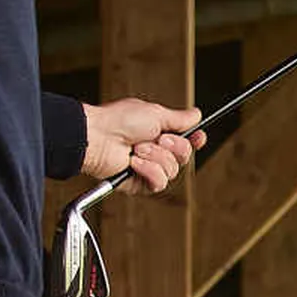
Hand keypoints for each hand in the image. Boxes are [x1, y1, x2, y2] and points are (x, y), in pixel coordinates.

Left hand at [78, 96, 203, 191]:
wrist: (97, 138)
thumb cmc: (118, 121)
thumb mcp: (155, 113)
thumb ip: (179, 118)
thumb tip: (196, 114)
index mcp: (159, 133)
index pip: (186, 141)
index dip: (195, 140)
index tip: (199, 136)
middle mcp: (155, 151)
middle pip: (184, 157)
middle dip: (174, 147)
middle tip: (159, 138)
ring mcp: (147, 168)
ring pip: (172, 170)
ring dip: (156, 157)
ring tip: (137, 148)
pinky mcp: (139, 183)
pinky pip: (159, 182)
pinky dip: (148, 170)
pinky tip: (134, 162)